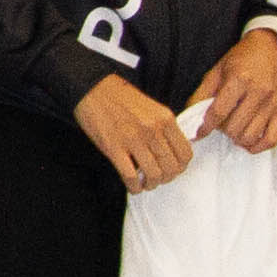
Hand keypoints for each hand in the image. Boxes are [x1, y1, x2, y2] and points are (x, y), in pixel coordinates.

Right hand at [72, 72, 193, 192]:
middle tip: (158, 178)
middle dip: (166, 178)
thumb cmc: (120, 98)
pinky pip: (131, 177)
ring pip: (153, 175)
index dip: (180, 167)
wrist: (92, 89)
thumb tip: (172, 151)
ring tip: (145, 183)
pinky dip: (134, 187)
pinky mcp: (114, 148)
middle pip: (171, 167)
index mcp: (165, 118)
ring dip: (151, 184)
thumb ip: (164, 127)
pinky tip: (133, 187)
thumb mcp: (151, 108)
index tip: (173, 169)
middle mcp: (152, 130)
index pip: (185, 153)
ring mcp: (133, 140)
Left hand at [189, 24, 276, 153]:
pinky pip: (271, 139)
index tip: (198, 133)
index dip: (205, 127)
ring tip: (232, 128)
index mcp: (240, 80)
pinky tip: (247, 140)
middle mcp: (259, 93)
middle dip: (221, 130)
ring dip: (236, 138)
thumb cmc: (244, 58)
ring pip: (250, 136)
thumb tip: (190, 115)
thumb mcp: (217, 70)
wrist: (271, 49)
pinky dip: (257, 146)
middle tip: (219, 122)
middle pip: (234, 127)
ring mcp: (272, 105)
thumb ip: (202, 93)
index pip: (218, 112)